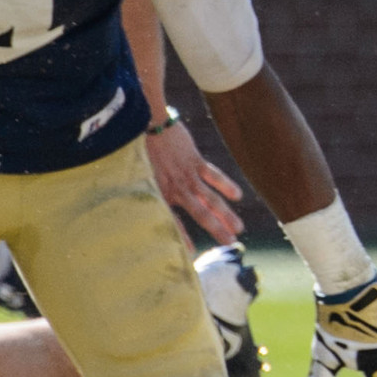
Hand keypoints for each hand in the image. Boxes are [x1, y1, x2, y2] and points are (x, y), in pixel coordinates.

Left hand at [145, 120, 245, 244]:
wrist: (146, 124)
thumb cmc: (139, 149)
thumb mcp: (137, 175)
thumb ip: (145, 190)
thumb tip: (144, 207)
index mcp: (160, 193)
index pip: (172, 220)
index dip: (182, 236)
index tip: (190, 253)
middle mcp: (176, 187)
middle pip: (200, 213)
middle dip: (216, 229)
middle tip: (230, 243)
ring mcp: (188, 175)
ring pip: (211, 198)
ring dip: (226, 214)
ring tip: (239, 228)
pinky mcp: (195, 161)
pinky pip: (214, 175)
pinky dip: (226, 185)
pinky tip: (237, 196)